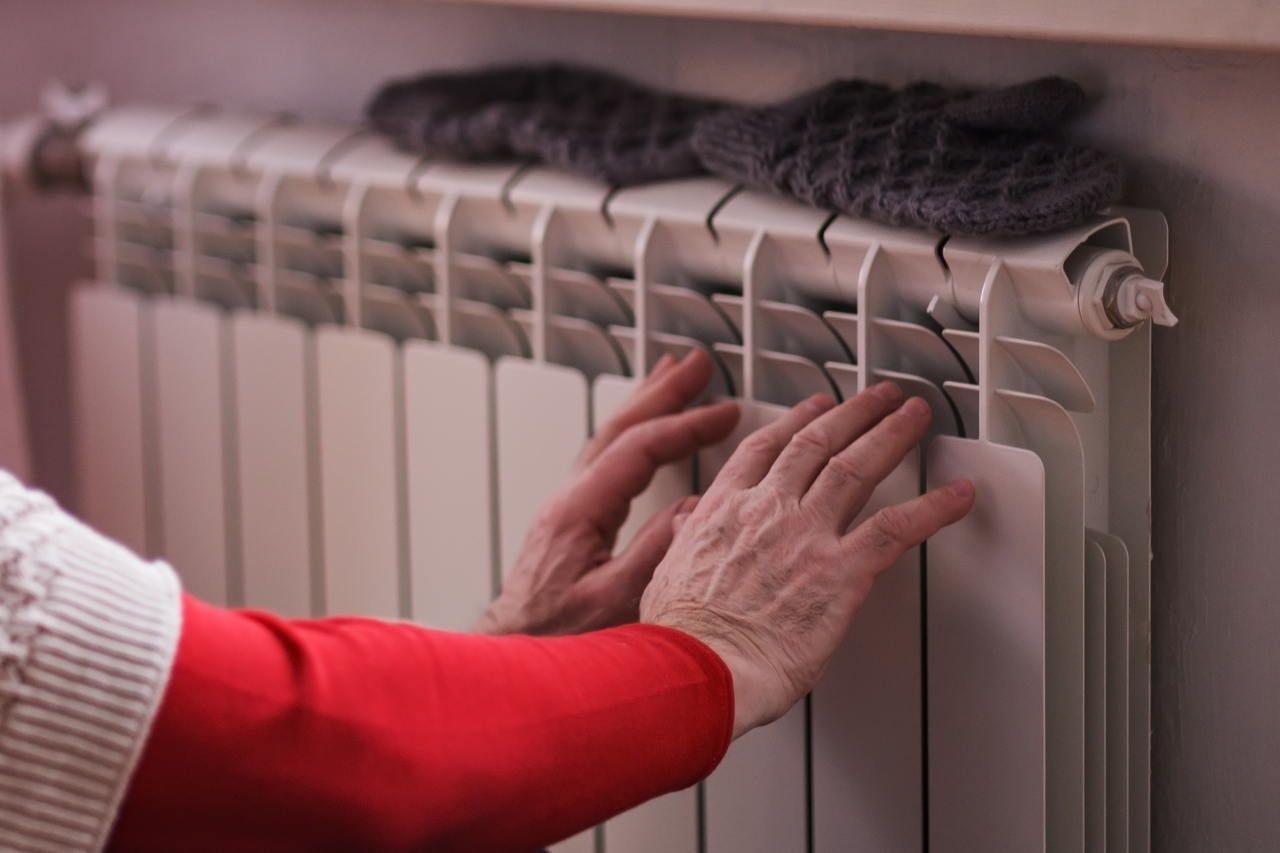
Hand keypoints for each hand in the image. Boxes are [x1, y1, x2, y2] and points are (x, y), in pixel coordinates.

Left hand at [476, 350, 739, 635]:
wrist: (512, 667)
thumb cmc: (555, 644)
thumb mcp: (617, 602)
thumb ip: (658, 552)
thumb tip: (697, 509)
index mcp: (578, 513)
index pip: (638, 449)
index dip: (685, 426)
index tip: (724, 412)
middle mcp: (569, 503)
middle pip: (618, 429)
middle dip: (661, 392)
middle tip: (696, 364)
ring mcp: (568, 513)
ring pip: (610, 442)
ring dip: (646, 408)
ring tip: (672, 380)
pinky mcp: (571, 528)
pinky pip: (609, 465)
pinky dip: (636, 439)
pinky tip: (649, 438)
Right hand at [640, 383, 974, 738]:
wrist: (697, 667)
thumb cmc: (681, 638)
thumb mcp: (665, 574)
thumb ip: (685, 542)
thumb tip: (687, 528)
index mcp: (723, 511)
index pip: (765, 449)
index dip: (795, 422)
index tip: (814, 408)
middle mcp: (767, 510)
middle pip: (817, 444)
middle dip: (854, 413)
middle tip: (878, 398)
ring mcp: (806, 535)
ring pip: (857, 467)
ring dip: (892, 435)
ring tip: (915, 415)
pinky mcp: (841, 572)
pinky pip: (897, 528)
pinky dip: (933, 508)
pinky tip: (957, 495)